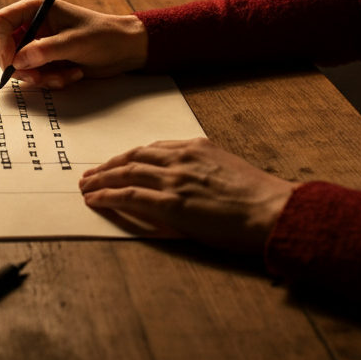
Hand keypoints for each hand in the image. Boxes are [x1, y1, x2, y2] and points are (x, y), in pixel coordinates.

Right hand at [0, 0, 147, 88]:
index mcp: (34, 8)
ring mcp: (35, 42)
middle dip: (20, 67)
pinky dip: (49, 80)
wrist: (122, 50)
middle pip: (2, 48)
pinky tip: (70, 74)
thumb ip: (45, 50)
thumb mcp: (74, 42)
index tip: (15, 61)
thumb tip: (17, 61)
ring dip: (39, 77)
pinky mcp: (43, 59)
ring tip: (64, 75)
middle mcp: (30, 23)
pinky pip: (31, 75)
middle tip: (39, 77)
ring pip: (16, 66)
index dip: (2, 43)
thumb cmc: (102, 36)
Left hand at [78, 138, 297, 254]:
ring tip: (86, 186)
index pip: (153, 148)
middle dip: (109, 165)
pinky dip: (108, 196)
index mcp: (196, 148)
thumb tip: (187, 182)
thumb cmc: (260, 198)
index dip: (130, 157)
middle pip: (134, 157)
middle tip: (91, 174)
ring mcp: (175, 180)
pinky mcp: (172, 204)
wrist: (274, 211)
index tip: (117, 163)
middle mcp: (182, 158)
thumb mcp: (228, 171)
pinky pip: (130, 196)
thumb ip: (203, 170)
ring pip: (127, 173)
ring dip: (101, 179)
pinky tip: (95, 201)